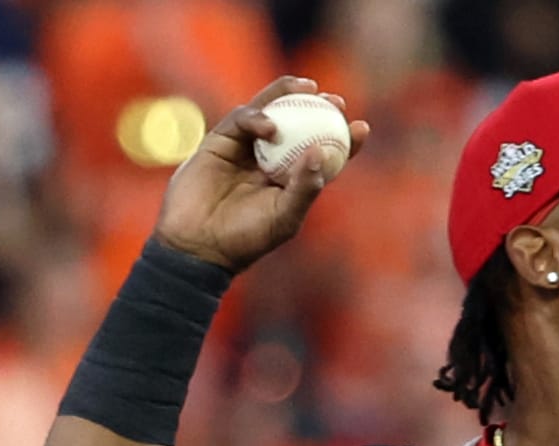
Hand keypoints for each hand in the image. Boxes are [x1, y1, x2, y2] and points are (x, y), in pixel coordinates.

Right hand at [153, 77, 370, 272]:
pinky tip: (270, 126)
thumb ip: (305, 187)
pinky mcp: (221, 141)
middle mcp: (272, 160)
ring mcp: (246, 149)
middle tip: (336, 100)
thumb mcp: (284, 218)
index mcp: (293, 180)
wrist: (197, 244)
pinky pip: (242, 120)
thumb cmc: (246, 238)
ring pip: (271, 112)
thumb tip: (321, 150)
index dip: (345, 138)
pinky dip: (257, 117)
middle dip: (320, 107)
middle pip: (300, 124)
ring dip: (289, 95)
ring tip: (309, 88)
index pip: (324, 153)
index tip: (361, 127)